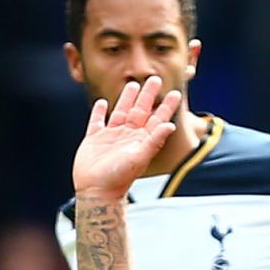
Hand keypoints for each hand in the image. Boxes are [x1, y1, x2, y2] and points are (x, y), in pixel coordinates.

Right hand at [72, 76, 181, 200]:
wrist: (97, 191)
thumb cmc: (119, 178)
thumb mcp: (139, 157)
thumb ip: (154, 140)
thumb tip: (170, 125)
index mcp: (141, 139)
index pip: (156, 118)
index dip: (165, 106)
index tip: (175, 93)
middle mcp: (128, 136)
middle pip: (139, 110)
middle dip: (147, 95)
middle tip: (155, 78)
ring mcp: (110, 136)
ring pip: (120, 112)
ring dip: (126, 99)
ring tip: (133, 85)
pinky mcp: (94, 139)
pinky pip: (97, 121)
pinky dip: (99, 112)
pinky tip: (102, 103)